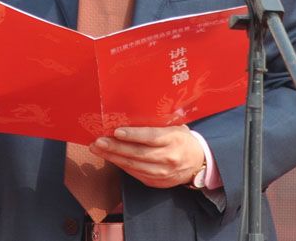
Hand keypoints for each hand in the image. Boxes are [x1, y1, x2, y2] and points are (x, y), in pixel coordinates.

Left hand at [89, 125, 204, 188]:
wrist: (198, 162)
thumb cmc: (182, 139)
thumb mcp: (175, 127)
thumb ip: (157, 123)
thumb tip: (131, 113)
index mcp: (173, 139)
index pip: (151, 137)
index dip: (133, 135)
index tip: (116, 131)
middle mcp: (168, 157)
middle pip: (138, 153)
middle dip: (115, 147)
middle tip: (98, 141)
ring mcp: (162, 172)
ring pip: (133, 165)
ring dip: (113, 157)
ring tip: (97, 149)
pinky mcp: (157, 182)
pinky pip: (135, 174)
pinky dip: (121, 165)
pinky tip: (110, 158)